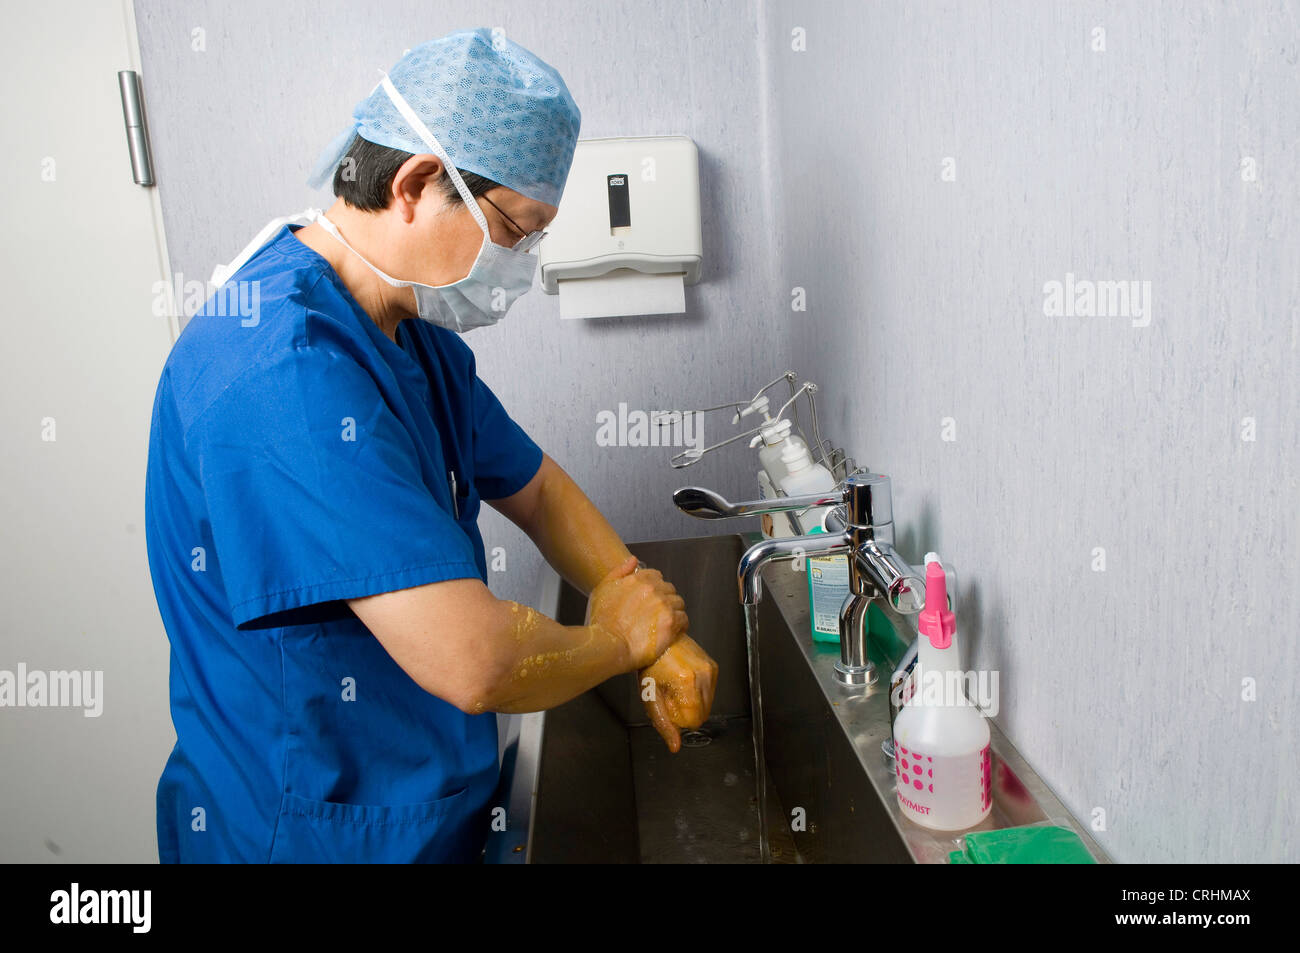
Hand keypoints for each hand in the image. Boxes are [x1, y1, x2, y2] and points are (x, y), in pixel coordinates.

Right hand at [586, 556, 688, 668]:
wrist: (608, 645)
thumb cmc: (602, 622)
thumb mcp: (602, 590)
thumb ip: (619, 572)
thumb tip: (633, 560)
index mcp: (637, 579)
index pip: (656, 575)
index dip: (654, 587)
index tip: (651, 598)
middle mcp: (652, 589)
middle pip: (669, 589)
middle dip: (665, 599)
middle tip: (658, 613)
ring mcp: (663, 605)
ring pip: (678, 603)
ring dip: (674, 611)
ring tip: (666, 622)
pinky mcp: (671, 622)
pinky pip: (684, 618)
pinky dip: (681, 625)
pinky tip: (674, 631)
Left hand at [640, 636, 718, 753]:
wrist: (659, 640)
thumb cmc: (651, 665)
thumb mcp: (651, 697)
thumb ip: (664, 724)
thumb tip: (675, 746)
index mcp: (687, 682)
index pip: (693, 721)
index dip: (678, 719)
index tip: (667, 705)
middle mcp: (703, 674)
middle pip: (703, 714)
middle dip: (686, 712)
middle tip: (670, 696)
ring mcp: (710, 669)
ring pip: (708, 705)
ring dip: (693, 702)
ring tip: (676, 687)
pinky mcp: (713, 667)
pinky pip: (711, 693)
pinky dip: (698, 693)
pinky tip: (684, 681)